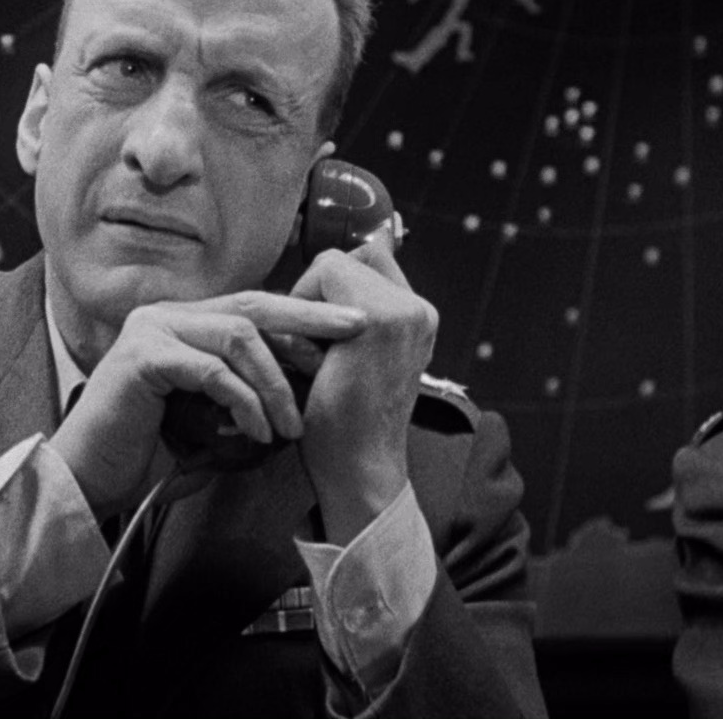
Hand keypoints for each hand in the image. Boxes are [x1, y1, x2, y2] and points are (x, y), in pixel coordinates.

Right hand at [49, 293, 366, 521]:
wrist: (90, 480)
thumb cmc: (150, 455)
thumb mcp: (212, 416)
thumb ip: (247, 391)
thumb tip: (309, 383)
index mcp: (184, 322)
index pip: (254, 307)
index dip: (304, 317)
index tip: (350, 330)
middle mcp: (167, 316)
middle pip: (253, 305)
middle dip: (310, 319)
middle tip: (355, 330)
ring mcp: (151, 331)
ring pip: (238, 335)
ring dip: (276, 382)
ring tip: (293, 424)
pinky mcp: (141, 358)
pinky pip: (211, 370)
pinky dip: (243, 402)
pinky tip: (256, 432)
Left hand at [285, 236, 435, 543]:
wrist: (357, 468)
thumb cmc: (341, 420)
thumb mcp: (349, 355)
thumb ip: (343, 315)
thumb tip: (313, 271)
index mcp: (419, 318)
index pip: (370, 259)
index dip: (334, 285)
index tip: (323, 334)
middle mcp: (420, 309)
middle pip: (350, 255)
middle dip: (317, 291)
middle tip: (315, 346)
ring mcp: (405, 311)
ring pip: (332, 263)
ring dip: (308, 302)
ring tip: (315, 353)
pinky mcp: (380, 318)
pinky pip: (325, 273)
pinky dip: (302, 307)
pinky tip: (311, 353)